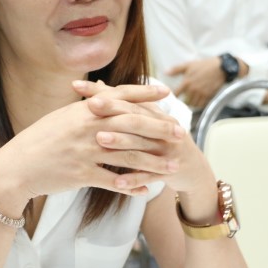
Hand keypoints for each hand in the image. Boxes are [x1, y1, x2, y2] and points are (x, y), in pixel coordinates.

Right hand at [0, 82, 186, 214]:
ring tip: (173, 165)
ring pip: (128, 155)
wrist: (17, 166)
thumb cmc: (38, 140)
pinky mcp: (82, 174)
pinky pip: (114, 181)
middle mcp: (87, 128)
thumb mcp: (61, 117)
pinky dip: (132, 186)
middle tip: (180, 132)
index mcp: (83, 110)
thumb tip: (103, 98)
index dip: (144, 93)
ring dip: (154, 161)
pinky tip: (148, 189)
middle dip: (159, 128)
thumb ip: (85, 108)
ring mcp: (86, 152)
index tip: (165, 92)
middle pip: (132, 125)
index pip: (120, 97)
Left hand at [75, 81, 216, 200]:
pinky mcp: (168, 170)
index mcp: (151, 112)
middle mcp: (160, 127)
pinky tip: (118, 183)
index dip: (102, 92)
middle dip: (113, 110)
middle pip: (135, 116)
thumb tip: (97, 84)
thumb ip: (121, 103)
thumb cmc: (158, 139)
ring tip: (99, 140)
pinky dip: (134, 179)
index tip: (77, 87)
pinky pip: (149, 175)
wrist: (190, 167)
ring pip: (141, 144)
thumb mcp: (144, 119)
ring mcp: (165, 148)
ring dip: (120, 142)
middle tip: (90, 106)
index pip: (124, 97)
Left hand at [166, 57, 225, 107]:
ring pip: (193, 104)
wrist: (220, 68)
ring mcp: (201, 94)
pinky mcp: (209, 96)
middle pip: (185, 101)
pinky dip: (199, 104)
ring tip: (190, 100)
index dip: (174, 96)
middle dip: (184, 100)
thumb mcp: (188, 65)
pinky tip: (198, 100)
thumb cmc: (204, 65)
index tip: (174, 97)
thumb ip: (176, 69)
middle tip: (183, 100)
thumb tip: (165, 72)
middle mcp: (193, 89)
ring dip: (191, 103)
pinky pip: (202, 105)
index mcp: (187, 82)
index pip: (177, 93)